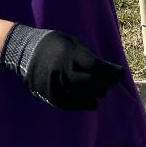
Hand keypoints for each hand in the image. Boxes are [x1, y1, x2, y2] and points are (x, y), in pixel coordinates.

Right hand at [0, 24, 123, 110]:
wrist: (25, 51)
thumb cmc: (54, 44)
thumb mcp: (72, 42)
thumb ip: (88, 56)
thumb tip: (105, 70)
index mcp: (71, 55)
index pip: (97, 67)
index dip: (111, 72)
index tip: (120, 72)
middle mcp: (64, 71)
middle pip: (92, 83)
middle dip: (105, 83)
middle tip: (110, 82)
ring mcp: (56, 85)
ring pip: (82, 95)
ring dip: (96, 95)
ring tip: (101, 92)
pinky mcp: (50, 95)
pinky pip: (70, 104)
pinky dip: (83, 104)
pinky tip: (91, 102)